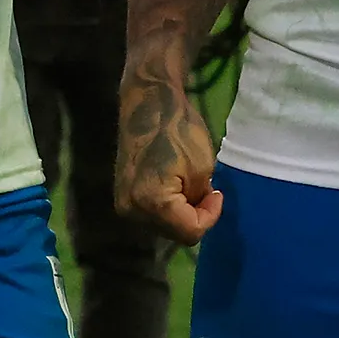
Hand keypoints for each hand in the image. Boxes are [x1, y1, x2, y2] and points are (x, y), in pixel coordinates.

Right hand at [116, 69, 221, 243]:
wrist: (148, 104)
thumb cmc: (179, 130)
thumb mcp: (202, 168)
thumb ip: (199, 200)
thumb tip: (194, 212)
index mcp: (153, 203)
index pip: (190, 232)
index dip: (210, 215)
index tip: (216, 192)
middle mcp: (132, 211)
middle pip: (175, 232)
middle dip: (194, 215)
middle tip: (205, 189)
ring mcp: (123, 204)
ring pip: (163, 225)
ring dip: (180, 211)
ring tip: (188, 183)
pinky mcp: (121, 196)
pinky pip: (151, 214)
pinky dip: (167, 205)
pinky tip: (173, 183)